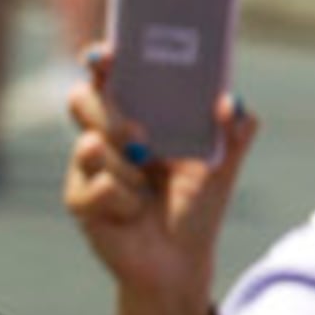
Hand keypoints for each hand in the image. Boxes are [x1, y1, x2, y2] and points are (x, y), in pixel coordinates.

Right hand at [62, 54, 254, 314]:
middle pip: (82, 100)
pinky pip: (97, 187)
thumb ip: (234, 129)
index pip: (113, 73)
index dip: (104, 59)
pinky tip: (134, 214)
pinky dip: (124, 202)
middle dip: (111, 116)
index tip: (109, 54)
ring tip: (147, 189)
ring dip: (128, 172)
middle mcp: (107, 133)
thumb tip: (231, 102)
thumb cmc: (197, 206)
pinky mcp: (79, 198)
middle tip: (141, 138)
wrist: (180, 261)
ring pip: (89, 147)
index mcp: (138, 113)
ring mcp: (88, 166)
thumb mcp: (223, 165)